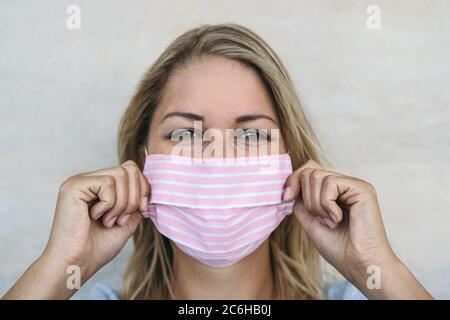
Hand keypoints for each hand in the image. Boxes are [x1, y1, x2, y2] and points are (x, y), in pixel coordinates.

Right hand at [3, 160, 150, 298]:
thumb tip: (146, 189)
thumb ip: (136, 204)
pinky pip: (107, 183)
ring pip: (120, 175)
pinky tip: (95, 217)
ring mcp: (80, 181)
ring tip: (108, 220)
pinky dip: (109, 204)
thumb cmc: (97, 248)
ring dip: (121, 203)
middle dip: (134, 197)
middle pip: (129, 169)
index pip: (130, 169)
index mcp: (99, 187)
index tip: (141, 210)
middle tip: (121, 219)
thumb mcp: (126, 223)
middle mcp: (89, 180)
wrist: (77, 264)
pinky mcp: (74, 186)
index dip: (143, 188)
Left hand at [283, 160, 431, 298]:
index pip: (309, 170)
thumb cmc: (340, 250)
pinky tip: (338, 218)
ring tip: (331, 221)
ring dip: (316, 203)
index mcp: (335, 193)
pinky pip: (330, 183)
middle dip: (306, 197)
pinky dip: (326, 203)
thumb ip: (301, 204)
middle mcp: (345, 185)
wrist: (359, 266)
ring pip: (316, 175)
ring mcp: (354, 185)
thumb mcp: (311, 223)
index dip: (293, 180)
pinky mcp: (361, 188)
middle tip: (321, 219)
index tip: (286, 198)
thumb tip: (291, 188)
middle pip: (310, 170)